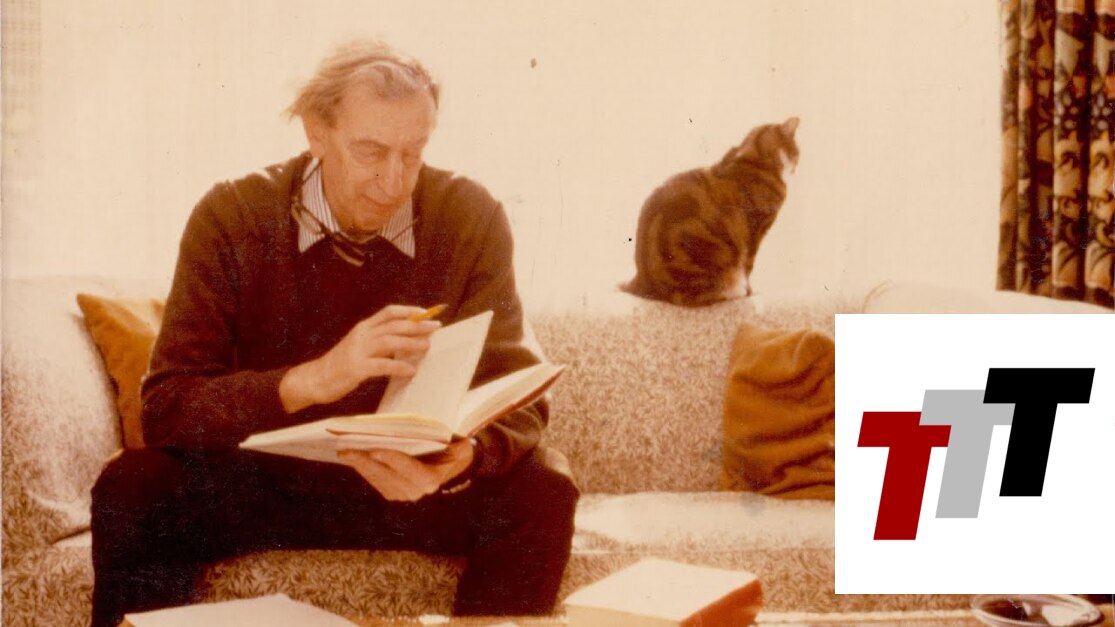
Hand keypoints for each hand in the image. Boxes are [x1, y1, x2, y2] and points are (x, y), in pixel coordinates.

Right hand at [279, 304, 439, 412]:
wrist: (313, 379)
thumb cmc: (340, 365)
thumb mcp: (359, 347)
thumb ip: (379, 341)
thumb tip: (407, 340)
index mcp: (363, 328)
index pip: (388, 312)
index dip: (409, 310)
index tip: (426, 312)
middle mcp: (361, 335)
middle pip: (393, 325)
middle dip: (416, 324)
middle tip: (435, 326)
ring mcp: (358, 351)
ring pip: (389, 341)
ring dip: (411, 342)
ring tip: (427, 345)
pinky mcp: (356, 368)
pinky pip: (382, 365)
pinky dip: (398, 366)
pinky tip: (410, 370)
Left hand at [338, 439, 474, 501]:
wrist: (452, 466)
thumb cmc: (453, 449)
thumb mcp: (457, 445)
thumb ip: (453, 444)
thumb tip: (447, 438)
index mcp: (432, 479)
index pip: (410, 469)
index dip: (392, 459)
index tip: (375, 450)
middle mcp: (418, 491)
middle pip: (388, 476)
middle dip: (366, 463)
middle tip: (348, 450)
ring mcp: (405, 495)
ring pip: (379, 480)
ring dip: (361, 467)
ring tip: (346, 453)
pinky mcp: (394, 494)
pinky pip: (376, 483)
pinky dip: (364, 471)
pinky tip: (354, 459)